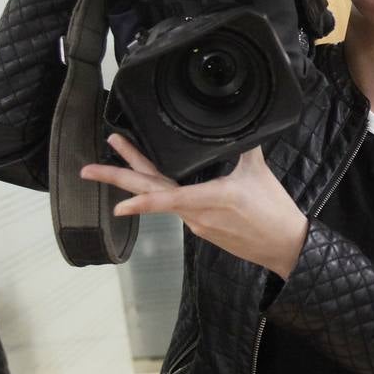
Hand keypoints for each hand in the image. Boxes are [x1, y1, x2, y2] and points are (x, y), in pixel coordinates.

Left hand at [80, 133, 307, 276]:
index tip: (116, 203)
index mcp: (207, 199)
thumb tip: (239, 126)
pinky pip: (180, 206)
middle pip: (150, 194)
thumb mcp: (258, 172)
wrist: (285, 246)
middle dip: (117, 179)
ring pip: (163, 198)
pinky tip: (164, 180)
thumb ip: (243, 147)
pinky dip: (165, 192)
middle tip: (87, 169)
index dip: (140, 200)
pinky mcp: (203, 229)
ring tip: (121, 159)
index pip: (166, 197)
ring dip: (140, 181)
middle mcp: (195, 214)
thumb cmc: (273, 212)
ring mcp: (197, 224)